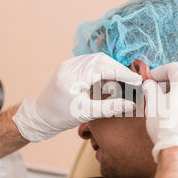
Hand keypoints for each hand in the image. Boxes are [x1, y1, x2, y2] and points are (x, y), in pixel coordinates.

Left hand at [13, 53, 141, 141]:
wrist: (39, 117)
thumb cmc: (60, 117)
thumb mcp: (87, 113)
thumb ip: (110, 107)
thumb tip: (131, 105)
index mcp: (71, 76)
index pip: (103, 67)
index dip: (122, 73)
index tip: (137, 80)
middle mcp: (69, 65)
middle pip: (101, 60)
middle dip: (119, 69)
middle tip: (133, 81)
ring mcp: (69, 64)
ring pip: (97, 60)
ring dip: (111, 70)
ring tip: (121, 84)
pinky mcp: (70, 67)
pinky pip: (91, 64)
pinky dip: (103, 71)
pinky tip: (108, 83)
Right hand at [142, 62, 177, 172]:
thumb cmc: (166, 125)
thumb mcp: (152, 103)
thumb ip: (150, 88)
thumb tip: (150, 84)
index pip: (173, 68)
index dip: (158, 71)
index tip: (149, 79)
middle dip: (166, 83)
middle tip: (153, 91)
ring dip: (174, 95)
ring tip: (161, 105)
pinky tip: (172, 116)